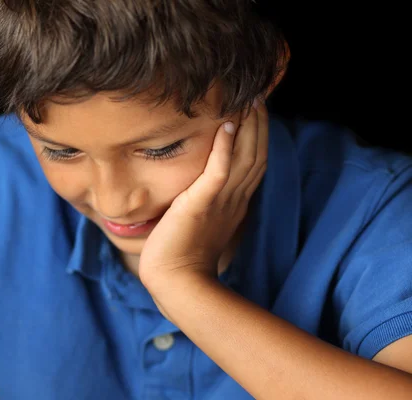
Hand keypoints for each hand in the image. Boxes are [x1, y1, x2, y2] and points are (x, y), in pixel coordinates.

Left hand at [139, 98, 267, 306]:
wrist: (176, 282)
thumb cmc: (183, 253)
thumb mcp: (203, 220)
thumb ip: (209, 200)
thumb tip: (206, 184)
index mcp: (235, 202)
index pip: (254, 161)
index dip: (259, 134)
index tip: (256, 108)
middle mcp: (234, 199)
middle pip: (255, 153)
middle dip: (258, 122)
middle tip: (257, 91)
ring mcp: (219, 201)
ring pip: (243, 157)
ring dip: (247, 126)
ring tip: (247, 97)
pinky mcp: (200, 204)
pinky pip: (218, 171)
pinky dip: (225, 147)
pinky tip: (227, 123)